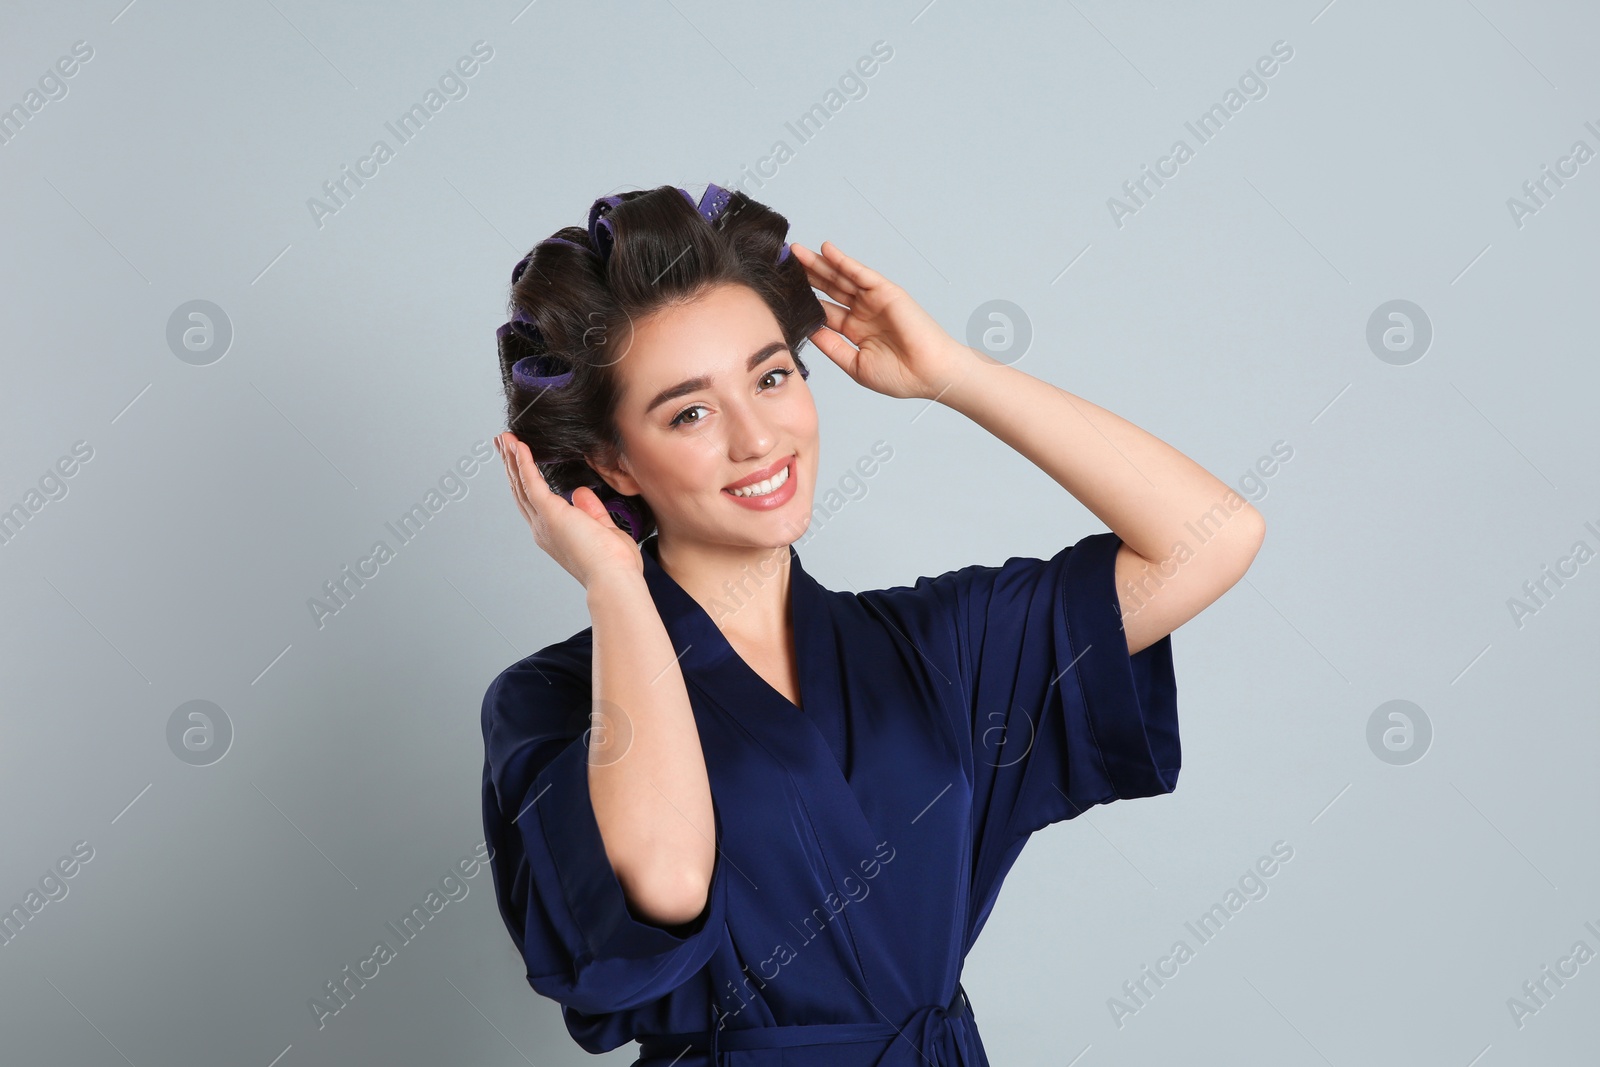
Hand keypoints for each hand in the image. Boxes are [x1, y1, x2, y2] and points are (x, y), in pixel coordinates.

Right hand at [495, 432, 642, 588]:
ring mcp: (544, 522)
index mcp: (555, 534)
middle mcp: (543, 529)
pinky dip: (524, 463)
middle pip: (521, 491)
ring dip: (513, 459)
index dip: (526, 479)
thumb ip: (591, 511)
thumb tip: (581, 494)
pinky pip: (532, 482)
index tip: (521, 461)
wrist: (614, 579)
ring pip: (521, 484)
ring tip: (505, 440)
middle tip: (504, 445)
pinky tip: (519, 447)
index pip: (535, 502)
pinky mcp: (550, 514)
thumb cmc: (614, 565)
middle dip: (512, 465)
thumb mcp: (603, 530)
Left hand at [790, 241, 975, 400]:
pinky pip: (860, 273)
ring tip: (796, 252)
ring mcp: (873, 301)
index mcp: (854, 331)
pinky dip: (843, 260)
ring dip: (819, 264)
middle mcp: (862, 313)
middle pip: (828, 290)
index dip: (803, 302)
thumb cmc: (900, 376)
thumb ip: (831, 346)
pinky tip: (825, 250)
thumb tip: (808, 331)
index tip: (781, 293)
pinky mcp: (886, 291)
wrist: (930, 374)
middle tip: (784, 264)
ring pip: (840, 278)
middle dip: (806, 276)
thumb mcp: (854, 365)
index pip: (823, 311)